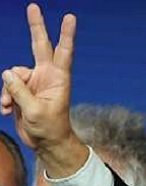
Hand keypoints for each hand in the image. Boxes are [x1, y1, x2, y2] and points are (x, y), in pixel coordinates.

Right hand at [1, 3, 86, 176]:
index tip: (70, 18)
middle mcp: (46, 76)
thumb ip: (20, 91)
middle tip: (33, 6)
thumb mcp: (35, 111)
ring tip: (9, 106)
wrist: (46, 142)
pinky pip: (7, 85)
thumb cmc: (49, 128)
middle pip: (39, 46)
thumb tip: (7, 73)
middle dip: (36, 27)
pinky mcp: (22, 90)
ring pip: (13, 73)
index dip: (66, 35)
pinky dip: (4, 97)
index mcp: (58, 79)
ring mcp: (34, 82)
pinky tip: (6, 109)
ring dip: (8, 90)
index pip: (63, 52)